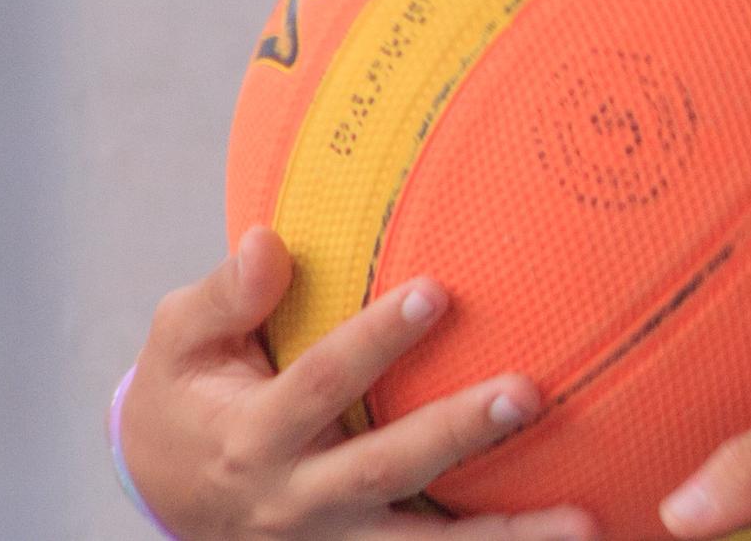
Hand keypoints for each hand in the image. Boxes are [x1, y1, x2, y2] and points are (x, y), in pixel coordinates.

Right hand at [121, 225, 594, 540]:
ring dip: (504, 536)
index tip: (435, 290)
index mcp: (252, 438)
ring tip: (586, 519)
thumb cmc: (186, 398)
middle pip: (383, 471)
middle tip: (529, 392)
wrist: (164, 496)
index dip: (373, 341)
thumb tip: (267, 239)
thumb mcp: (177, 344)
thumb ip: (222, 296)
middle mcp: (296, 501)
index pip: (319, 384)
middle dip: (456, 434)